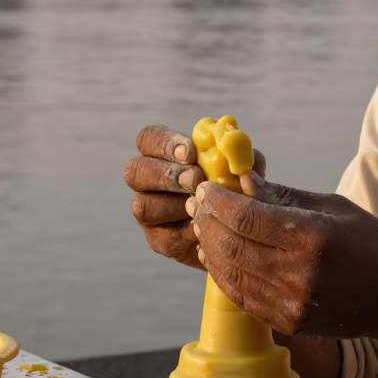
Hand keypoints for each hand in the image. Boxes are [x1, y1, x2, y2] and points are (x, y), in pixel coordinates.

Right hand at [125, 124, 264, 269]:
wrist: (240, 229)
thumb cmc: (237, 187)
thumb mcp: (241, 168)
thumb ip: (238, 156)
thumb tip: (237, 147)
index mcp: (163, 153)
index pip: (148, 138)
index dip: (165, 144)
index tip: (190, 152)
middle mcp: (148, 180)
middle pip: (136, 171)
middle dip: (167, 174)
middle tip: (196, 179)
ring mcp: (149, 210)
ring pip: (143, 205)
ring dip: (174, 204)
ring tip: (201, 204)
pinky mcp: (158, 239)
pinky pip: (162, 235)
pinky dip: (184, 231)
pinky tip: (204, 226)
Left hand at [189, 172, 377, 341]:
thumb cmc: (369, 242)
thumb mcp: (332, 207)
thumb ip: (284, 196)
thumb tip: (244, 179)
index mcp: (314, 237)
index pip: (247, 217)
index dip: (218, 201)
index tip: (206, 187)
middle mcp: (299, 273)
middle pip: (231, 244)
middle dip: (207, 220)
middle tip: (198, 202)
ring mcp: (291, 303)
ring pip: (230, 272)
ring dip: (209, 246)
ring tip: (203, 225)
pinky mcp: (287, 321)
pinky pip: (241, 295)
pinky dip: (222, 272)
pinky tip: (217, 253)